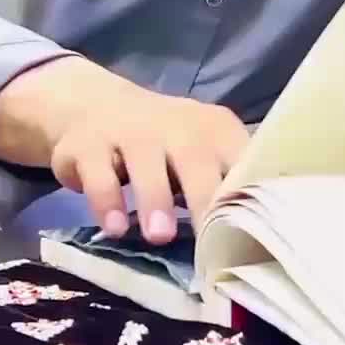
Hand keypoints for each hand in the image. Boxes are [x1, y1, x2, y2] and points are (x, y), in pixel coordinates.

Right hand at [49, 77, 249, 243]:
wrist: (95, 106)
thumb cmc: (164, 144)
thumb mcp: (200, 153)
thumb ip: (224, 185)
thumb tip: (256, 239)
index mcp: (214, 130)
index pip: (239, 160)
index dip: (246, 194)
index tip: (254, 233)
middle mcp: (174, 126)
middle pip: (195, 159)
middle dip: (204, 197)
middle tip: (211, 238)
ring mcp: (129, 132)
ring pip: (145, 162)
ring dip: (155, 198)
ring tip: (160, 236)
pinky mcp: (87, 146)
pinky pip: (97, 174)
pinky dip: (106, 202)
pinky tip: (113, 228)